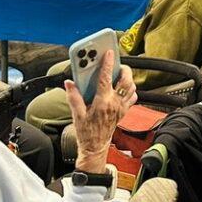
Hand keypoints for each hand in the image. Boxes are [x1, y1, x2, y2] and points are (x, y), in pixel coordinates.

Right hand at [66, 51, 136, 172]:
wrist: (95, 148)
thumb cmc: (86, 132)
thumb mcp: (76, 114)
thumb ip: (73, 97)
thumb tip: (69, 83)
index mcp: (103, 102)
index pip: (107, 78)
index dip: (108, 63)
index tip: (109, 53)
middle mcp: (115, 104)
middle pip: (126, 81)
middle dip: (123, 69)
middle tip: (116, 63)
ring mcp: (121, 108)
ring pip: (132, 88)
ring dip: (127, 78)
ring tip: (119, 72)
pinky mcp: (124, 112)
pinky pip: (132, 97)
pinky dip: (130, 90)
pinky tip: (122, 87)